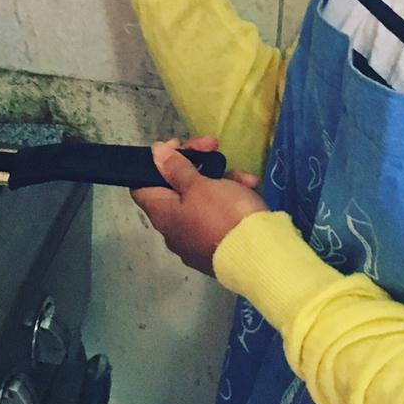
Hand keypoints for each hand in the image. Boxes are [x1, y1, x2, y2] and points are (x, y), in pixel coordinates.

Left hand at [132, 137, 266, 275]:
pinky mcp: (220, 246)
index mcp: (163, 216)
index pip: (142, 186)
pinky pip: (220, 216)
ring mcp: (198, 241)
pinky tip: (251, 190)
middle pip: (177, 189)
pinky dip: (233, 200)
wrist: (261, 257)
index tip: (177, 147)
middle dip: (197, 165)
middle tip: (213, 146)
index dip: (155, 163)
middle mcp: (175, 231)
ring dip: (222, 181)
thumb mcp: (200, 186)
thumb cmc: (224, 215)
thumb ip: (176, 169)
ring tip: (243, 176)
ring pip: (204, 200)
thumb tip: (154, 153)